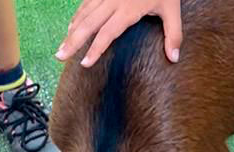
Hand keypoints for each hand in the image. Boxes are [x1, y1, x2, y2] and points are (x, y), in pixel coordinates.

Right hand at [57, 0, 182, 66]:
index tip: (85, 63)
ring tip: (62, 46)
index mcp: (128, 10)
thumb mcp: (172, 9)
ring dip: (71, 30)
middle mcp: (113, 1)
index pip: (107, 33)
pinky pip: (86, 3)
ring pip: (84, 12)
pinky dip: (77, 15)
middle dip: (72, 40)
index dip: (95, 49)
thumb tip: (173, 58)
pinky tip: (72, 25)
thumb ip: (173, 34)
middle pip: (88, 24)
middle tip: (59, 56)